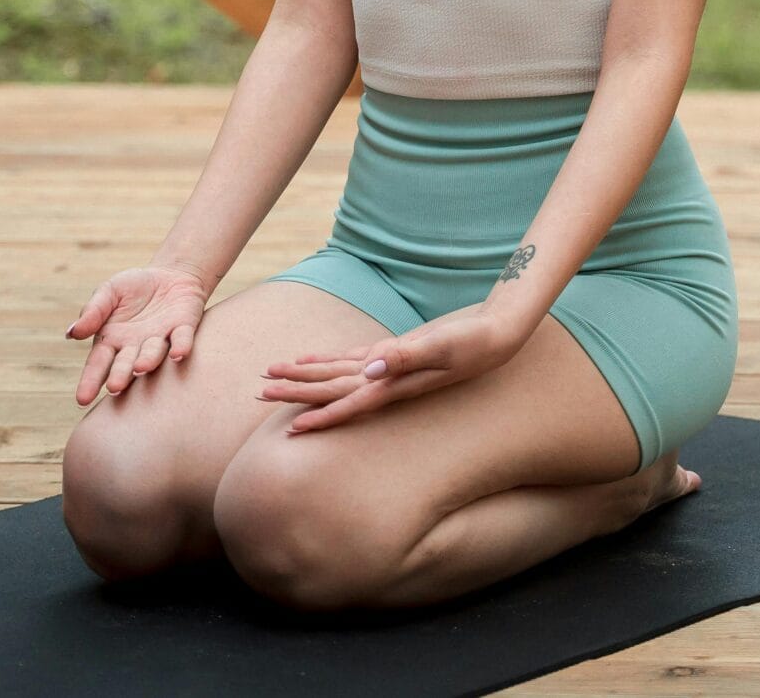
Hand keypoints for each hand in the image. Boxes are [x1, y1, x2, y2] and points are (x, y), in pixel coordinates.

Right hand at [65, 264, 211, 406]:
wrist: (170, 275)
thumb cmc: (133, 288)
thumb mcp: (108, 292)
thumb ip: (93, 311)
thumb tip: (72, 333)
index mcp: (112, 341)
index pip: (98, 364)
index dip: (90, 381)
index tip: (82, 399)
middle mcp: (136, 347)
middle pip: (125, 364)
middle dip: (120, 376)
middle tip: (114, 387)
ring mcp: (160, 340)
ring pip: (153, 353)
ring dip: (148, 361)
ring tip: (140, 368)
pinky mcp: (183, 328)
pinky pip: (182, 339)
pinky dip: (180, 346)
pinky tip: (178, 354)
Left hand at [256, 301, 530, 434]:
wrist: (500, 332)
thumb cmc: (477, 340)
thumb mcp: (444, 345)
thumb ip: (408, 356)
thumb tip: (371, 369)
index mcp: (397, 383)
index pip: (351, 403)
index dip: (322, 415)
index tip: (292, 427)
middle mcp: (388, 379)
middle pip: (334, 390)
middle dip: (297, 393)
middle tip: (259, 392)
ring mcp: (390, 366)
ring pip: (338, 375)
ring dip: (306, 378)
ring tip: (272, 378)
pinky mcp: (395, 350)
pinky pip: (353, 359)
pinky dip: (329, 360)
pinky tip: (310, 359)